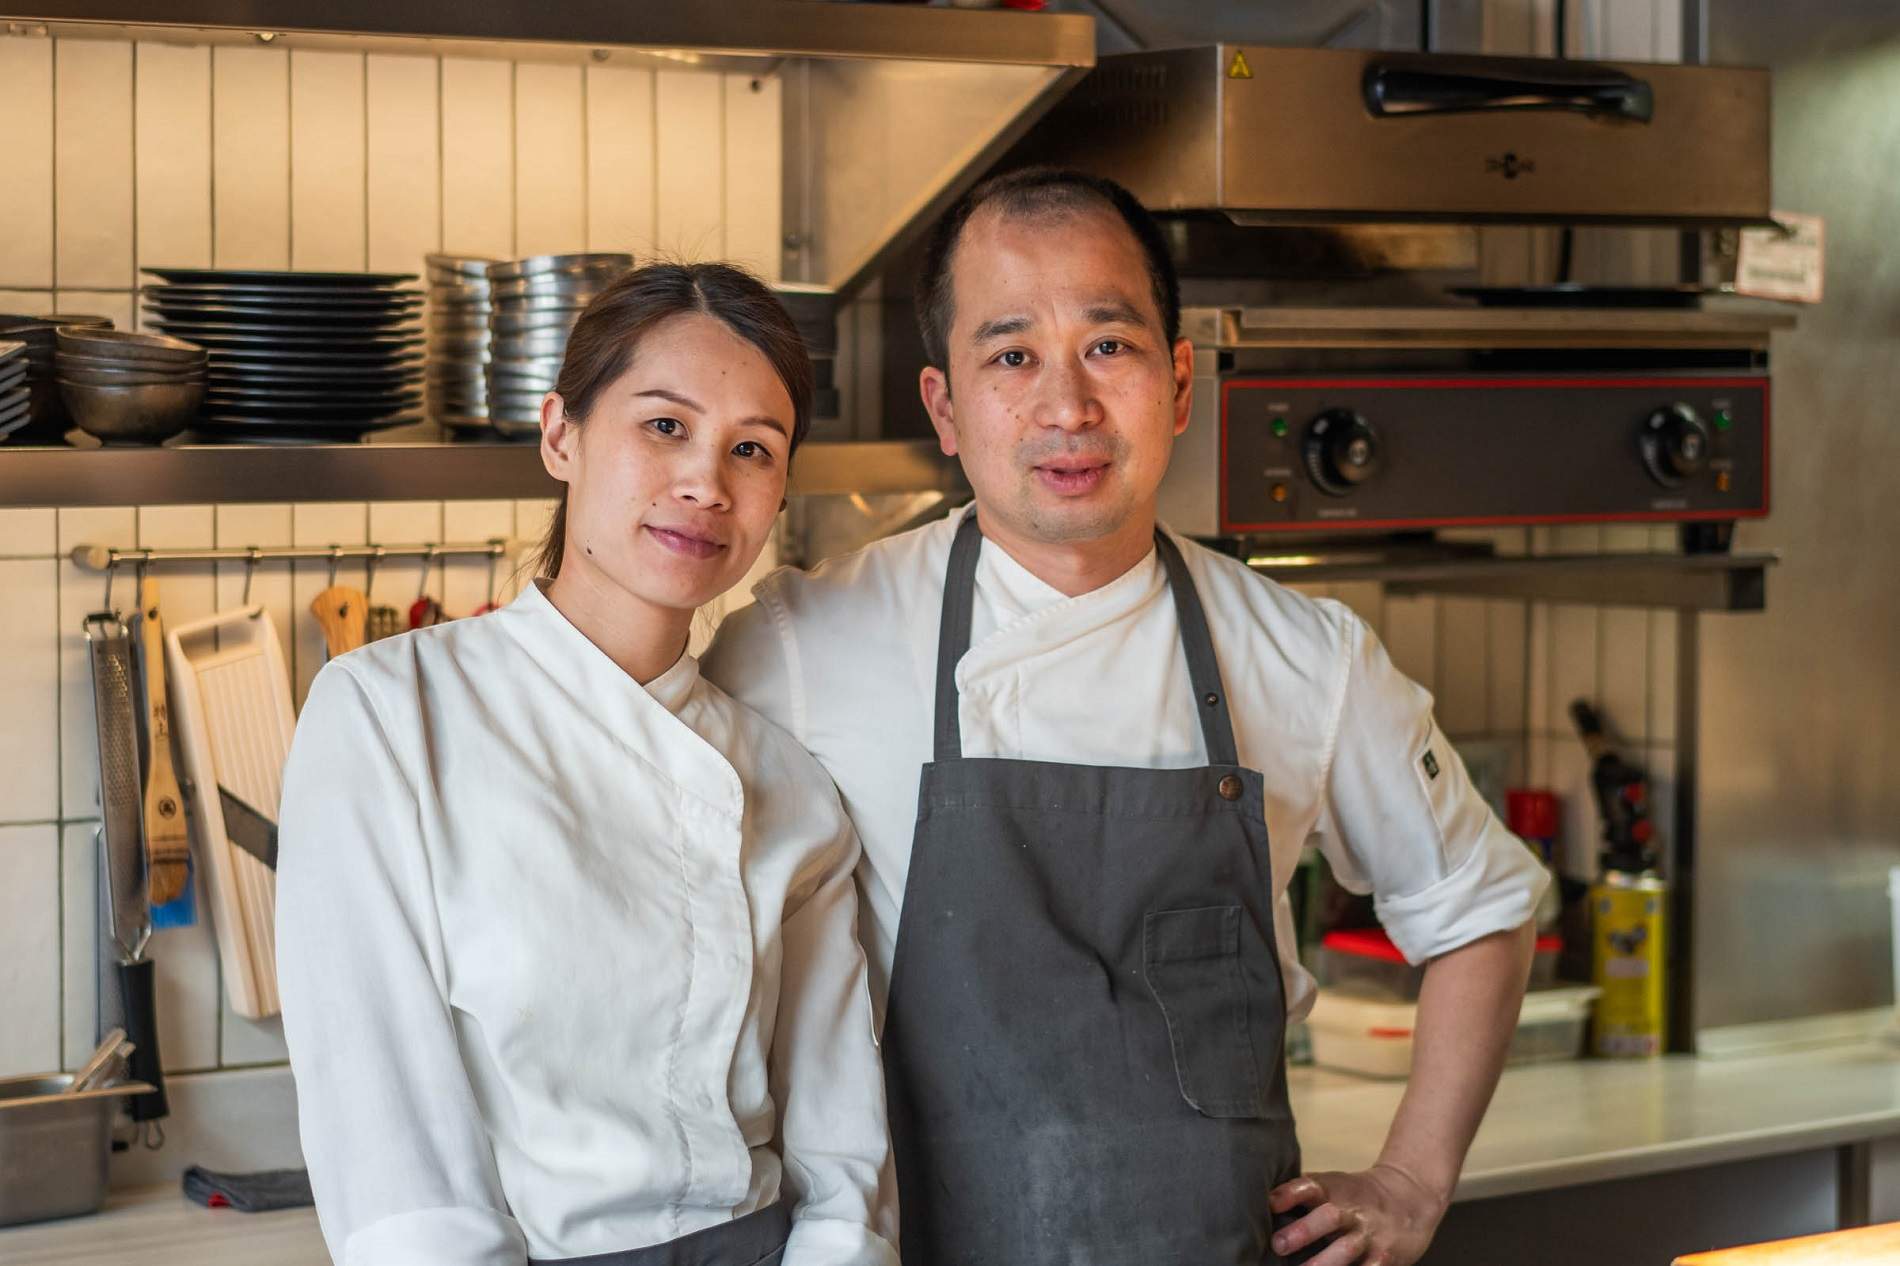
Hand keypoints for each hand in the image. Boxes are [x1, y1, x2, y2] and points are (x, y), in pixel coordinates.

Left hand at [1267, 1163, 1446, 1265]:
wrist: (1409, 1196)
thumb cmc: (1356, 1195)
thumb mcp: (1332, 1186)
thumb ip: (1300, 1195)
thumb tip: (1256, 1206)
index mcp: (1332, 1190)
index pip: (1308, 1186)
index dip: (1289, 1194)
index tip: (1269, 1203)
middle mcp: (1350, 1210)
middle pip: (1328, 1217)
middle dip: (1303, 1231)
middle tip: (1279, 1244)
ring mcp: (1369, 1234)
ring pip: (1347, 1249)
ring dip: (1324, 1263)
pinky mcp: (1385, 1257)